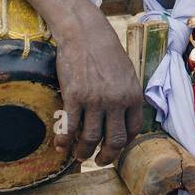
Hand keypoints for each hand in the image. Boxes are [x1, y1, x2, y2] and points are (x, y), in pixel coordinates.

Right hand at [53, 17, 143, 166]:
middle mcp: (116, 101)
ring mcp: (95, 100)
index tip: (116, 148)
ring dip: (84, 152)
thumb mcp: (127, 73)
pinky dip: (64, 141)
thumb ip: (127, 95)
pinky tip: (60, 146)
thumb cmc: (106, 52)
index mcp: (133, 96)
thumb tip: (124, 116)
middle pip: (114, 141)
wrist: (85, 33)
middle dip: (107, 156)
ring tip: (79, 156)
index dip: (124, 144)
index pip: (133, 130)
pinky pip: (69, 127)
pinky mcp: (74, 97)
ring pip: (90, 139)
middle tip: (99, 161)